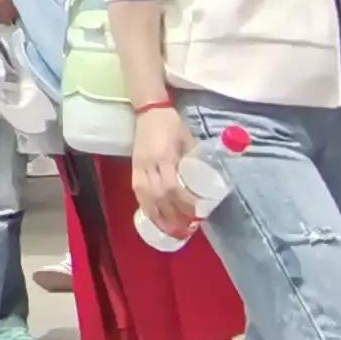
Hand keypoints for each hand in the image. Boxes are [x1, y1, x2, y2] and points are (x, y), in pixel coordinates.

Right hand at [132, 102, 198, 240]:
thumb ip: (194, 159)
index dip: (183, 203)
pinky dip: (146, 206)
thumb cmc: (172, 123)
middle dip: (171, 215)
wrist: (149, 110)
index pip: (172, 187)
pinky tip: (154, 216)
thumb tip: (206, 180)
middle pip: (158, 196)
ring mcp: (139, 166)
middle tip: (185, 229)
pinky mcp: (134, 167)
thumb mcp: (189, 139)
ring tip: (169, 229)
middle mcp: (149, 164)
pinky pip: (137, 192)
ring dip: (157, 215)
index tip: (196, 213)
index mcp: (164, 156)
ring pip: (145, 197)